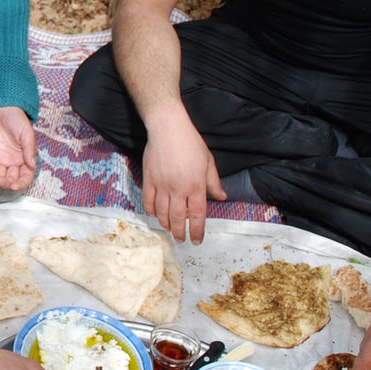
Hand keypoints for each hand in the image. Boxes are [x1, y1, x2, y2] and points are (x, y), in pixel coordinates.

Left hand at [0, 106, 36, 190]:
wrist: (0, 108)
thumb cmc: (17, 119)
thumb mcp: (26, 133)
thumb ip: (29, 149)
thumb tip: (32, 165)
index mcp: (25, 158)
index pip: (26, 176)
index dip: (21, 183)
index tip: (14, 186)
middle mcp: (13, 161)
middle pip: (12, 179)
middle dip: (7, 183)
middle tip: (1, 181)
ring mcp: (0, 159)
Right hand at [140, 112, 224, 243]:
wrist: (168, 129)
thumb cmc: (191, 143)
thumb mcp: (208, 162)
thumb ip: (214, 182)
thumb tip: (222, 197)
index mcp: (196, 186)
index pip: (198, 215)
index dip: (198, 231)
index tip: (197, 240)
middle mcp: (179, 189)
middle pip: (178, 218)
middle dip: (180, 233)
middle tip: (181, 240)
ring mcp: (162, 185)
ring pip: (162, 213)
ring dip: (166, 224)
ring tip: (169, 229)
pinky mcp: (149, 179)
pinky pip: (148, 201)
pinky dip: (151, 211)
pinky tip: (155, 214)